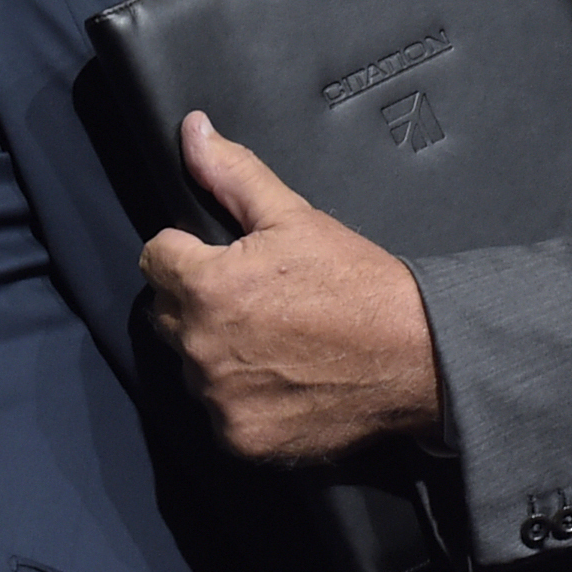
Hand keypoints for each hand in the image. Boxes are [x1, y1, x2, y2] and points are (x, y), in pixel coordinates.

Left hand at [138, 111, 441, 461]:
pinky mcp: (241, 441)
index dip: (187, 252)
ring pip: (191, 367)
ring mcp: (219, 400)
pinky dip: (243, 400)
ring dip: (216, 353)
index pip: (155, 259)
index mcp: (206, 286)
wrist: (416, 357)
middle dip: (195, 301)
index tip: (224, 259)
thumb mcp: (294, 215)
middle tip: (254, 298)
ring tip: (273, 340)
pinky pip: (220, 414)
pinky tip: (282, 380)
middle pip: (165, 315)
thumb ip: (231, 173)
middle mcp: (201, 348)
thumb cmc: (357, 282)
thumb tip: (191, 129)